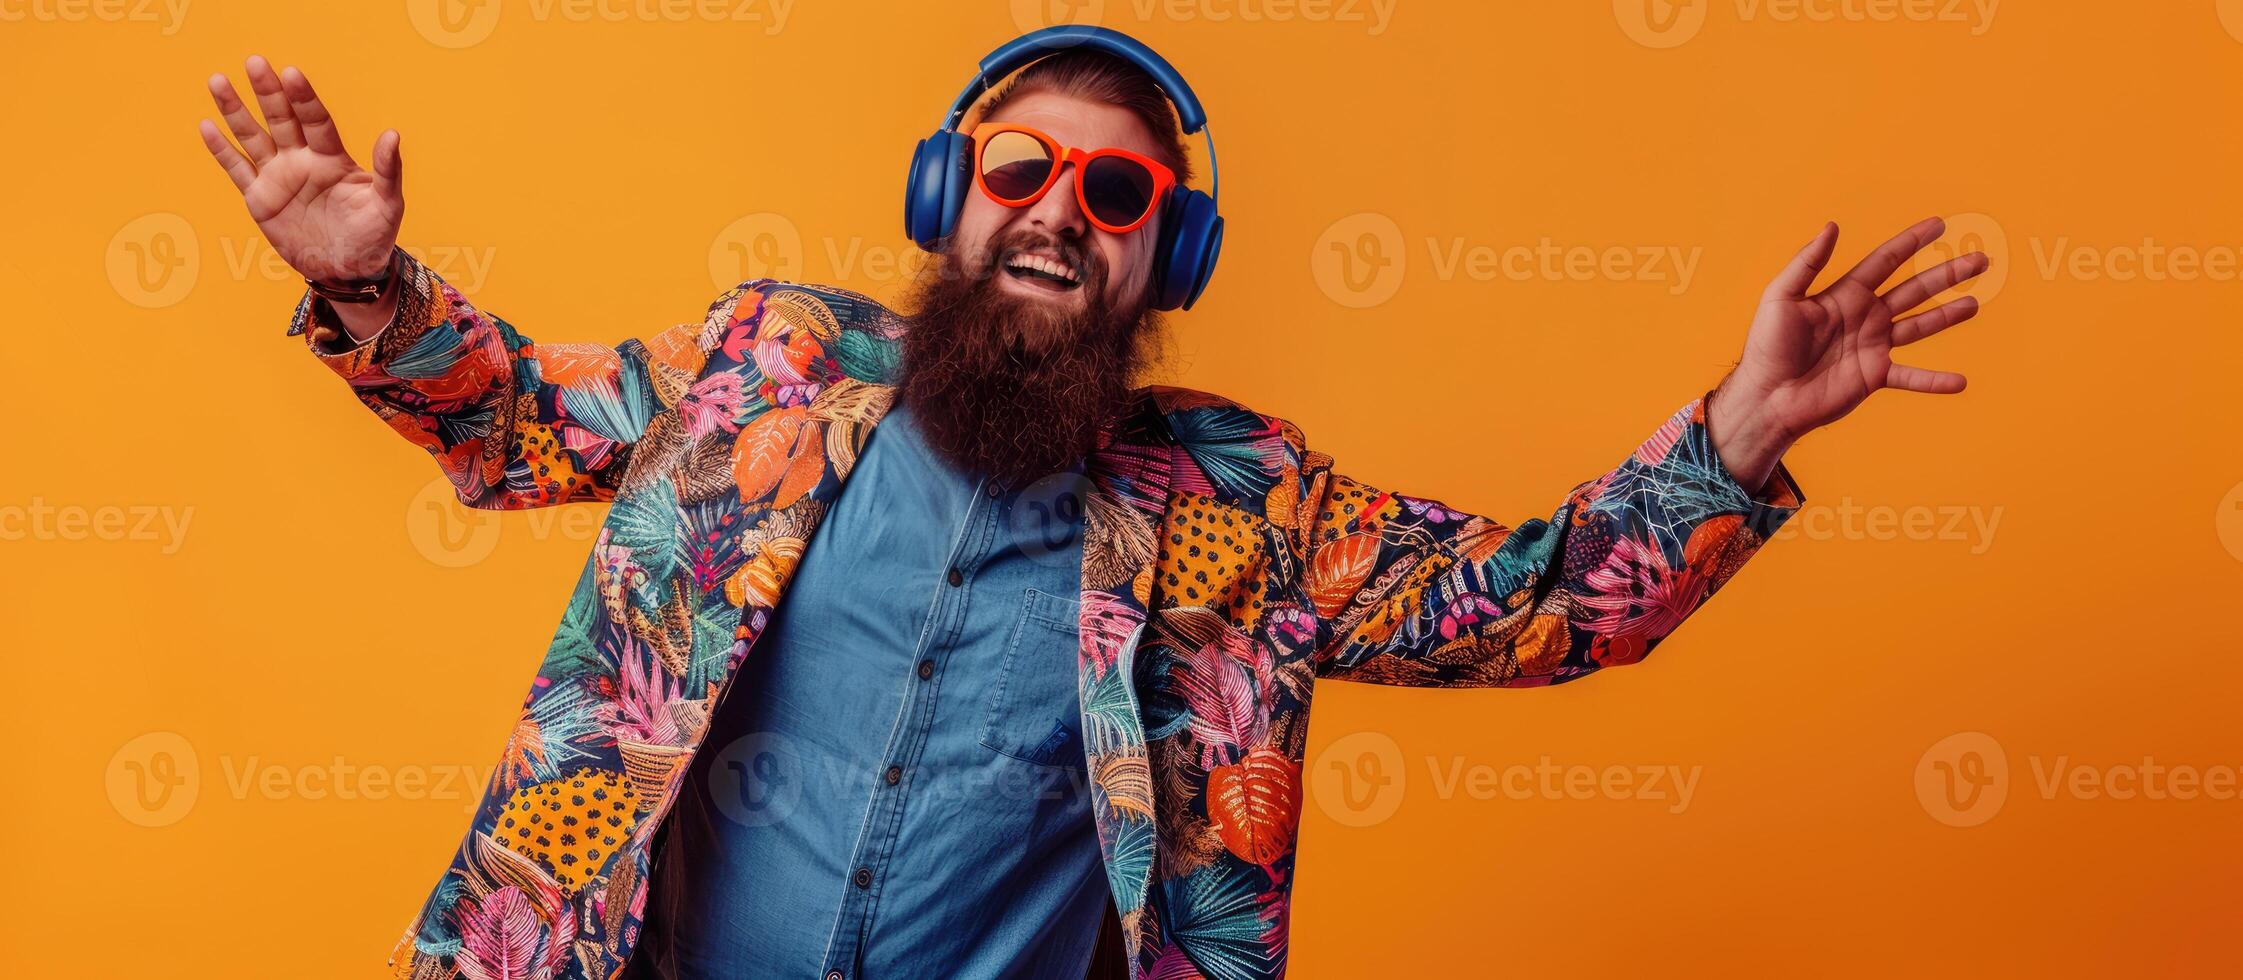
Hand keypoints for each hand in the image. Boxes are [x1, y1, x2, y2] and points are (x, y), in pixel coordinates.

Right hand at [198, 57, 403, 290]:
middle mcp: (302, 160)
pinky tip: (206, 125)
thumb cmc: (373, 236)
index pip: (316, 121)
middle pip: (281, 120)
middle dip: (268, 92)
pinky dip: (221, 150)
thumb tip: (393, 135)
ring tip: (217, 80)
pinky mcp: (260, 198)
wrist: (348, 270)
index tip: (292, 73)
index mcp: (333, 159)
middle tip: (255, 62)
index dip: (304, 99)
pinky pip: (237, 169)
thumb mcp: (387, 206)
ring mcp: (278, 177)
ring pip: (253, 137)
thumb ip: (388, 171)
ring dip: (235, 111)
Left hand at [1709, 217, 1987, 491]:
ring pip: (1920, 326)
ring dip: (1948, 316)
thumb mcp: (1781, 297)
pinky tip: (1959, 382)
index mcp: (1846, 294)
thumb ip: (1808, 263)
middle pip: (1914, 289)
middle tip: (1981, 260)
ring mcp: (1873, 346)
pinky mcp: (1874, 376)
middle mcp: (1865, 316)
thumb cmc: (1767, 346)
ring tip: (1976, 304)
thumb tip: (1832, 226)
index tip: (1939, 224)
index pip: (1886, 260)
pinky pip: (1911, 377)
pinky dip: (1935, 381)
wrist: (1766, 396)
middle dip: (1947, 274)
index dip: (1912, 241)